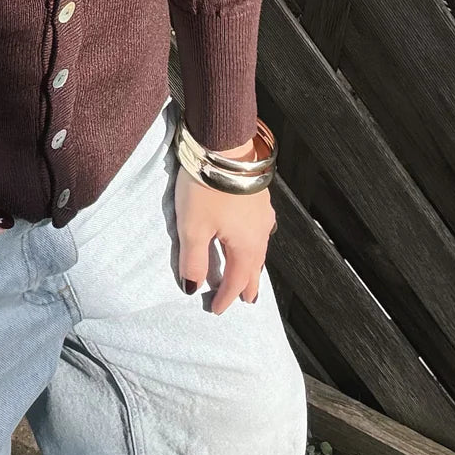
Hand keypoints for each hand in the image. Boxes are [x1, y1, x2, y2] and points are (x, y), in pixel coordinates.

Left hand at [174, 134, 276, 313]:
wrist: (224, 145)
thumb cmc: (206, 187)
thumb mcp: (193, 228)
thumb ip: (194, 260)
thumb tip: (193, 287)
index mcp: (246, 245)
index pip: (236, 279)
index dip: (226, 297)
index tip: (217, 309)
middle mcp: (260, 231)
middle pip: (253, 265)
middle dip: (247, 284)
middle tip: (247, 299)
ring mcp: (262, 211)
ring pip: (259, 246)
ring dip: (252, 262)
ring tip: (249, 271)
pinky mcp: (258, 194)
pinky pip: (259, 228)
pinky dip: (254, 240)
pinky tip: (251, 233)